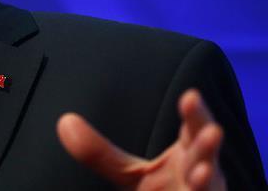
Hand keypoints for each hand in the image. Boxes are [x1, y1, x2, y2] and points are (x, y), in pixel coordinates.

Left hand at [56, 89, 225, 189]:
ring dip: (206, 177)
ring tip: (200, 170)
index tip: (189, 96)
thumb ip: (98, 152)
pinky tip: (195, 187)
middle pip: (207, 154)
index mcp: (187, 154)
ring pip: (209, 184)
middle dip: (207, 142)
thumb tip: (64, 121)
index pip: (193, 127)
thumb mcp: (127, 174)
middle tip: (211, 130)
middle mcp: (202, 172)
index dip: (194, 113)